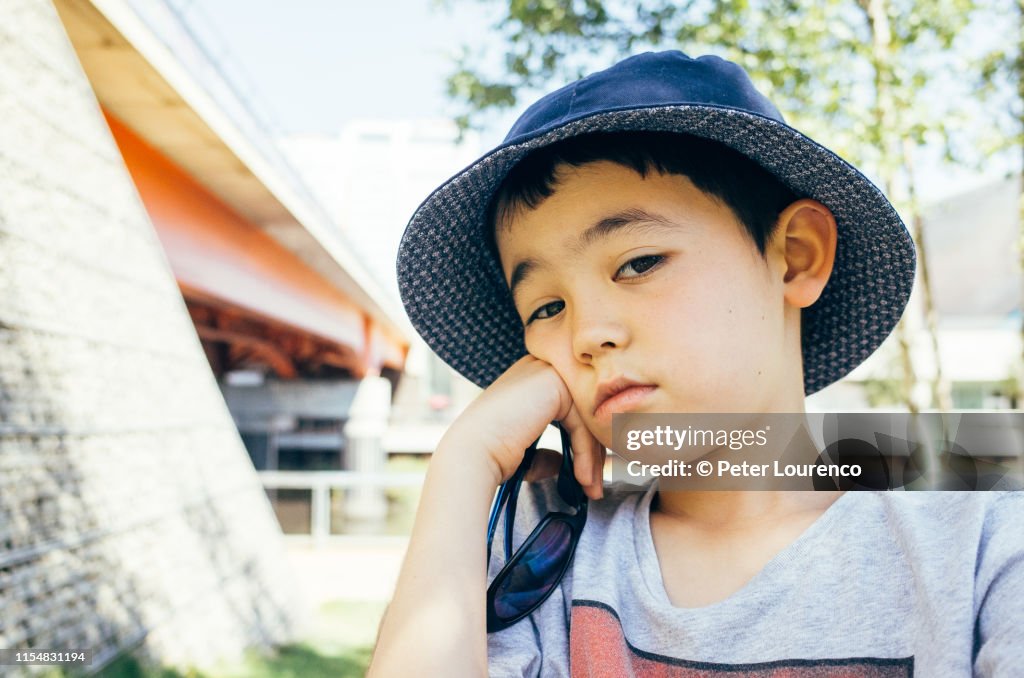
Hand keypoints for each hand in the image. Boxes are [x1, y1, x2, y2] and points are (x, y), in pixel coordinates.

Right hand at [439, 355, 605, 499]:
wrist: (472, 454)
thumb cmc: (491, 455)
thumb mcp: (526, 451)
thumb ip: (547, 452)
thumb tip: (562, 462)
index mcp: (530, 378)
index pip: (572, 408)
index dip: (584, 443)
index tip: (589, 476)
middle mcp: (539, 367)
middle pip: (584, 410)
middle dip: (595, 451)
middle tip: (596, 485)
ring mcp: (546, 371)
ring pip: (587, 417)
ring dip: (593, 457)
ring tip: (592, 488)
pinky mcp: (554, 382)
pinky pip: (583, 421)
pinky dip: (586, 453)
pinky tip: (582, 477)